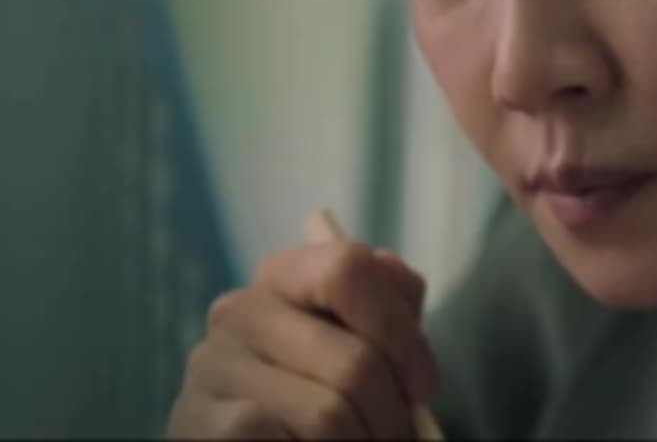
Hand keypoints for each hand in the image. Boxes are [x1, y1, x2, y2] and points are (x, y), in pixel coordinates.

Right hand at [167, 241, 438, 438]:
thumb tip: (396, 276)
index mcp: (284, 277)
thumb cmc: (319, 396)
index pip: (348, 268)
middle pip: (355, 359)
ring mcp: (211, 364)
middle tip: (400, 441)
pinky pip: (283, 437)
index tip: (423, 387)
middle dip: (392, 415)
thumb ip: (386, 308)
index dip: (400, 331)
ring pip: (328, 411)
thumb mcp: (359, 344)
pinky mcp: (196, 419)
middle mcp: (240, 310)